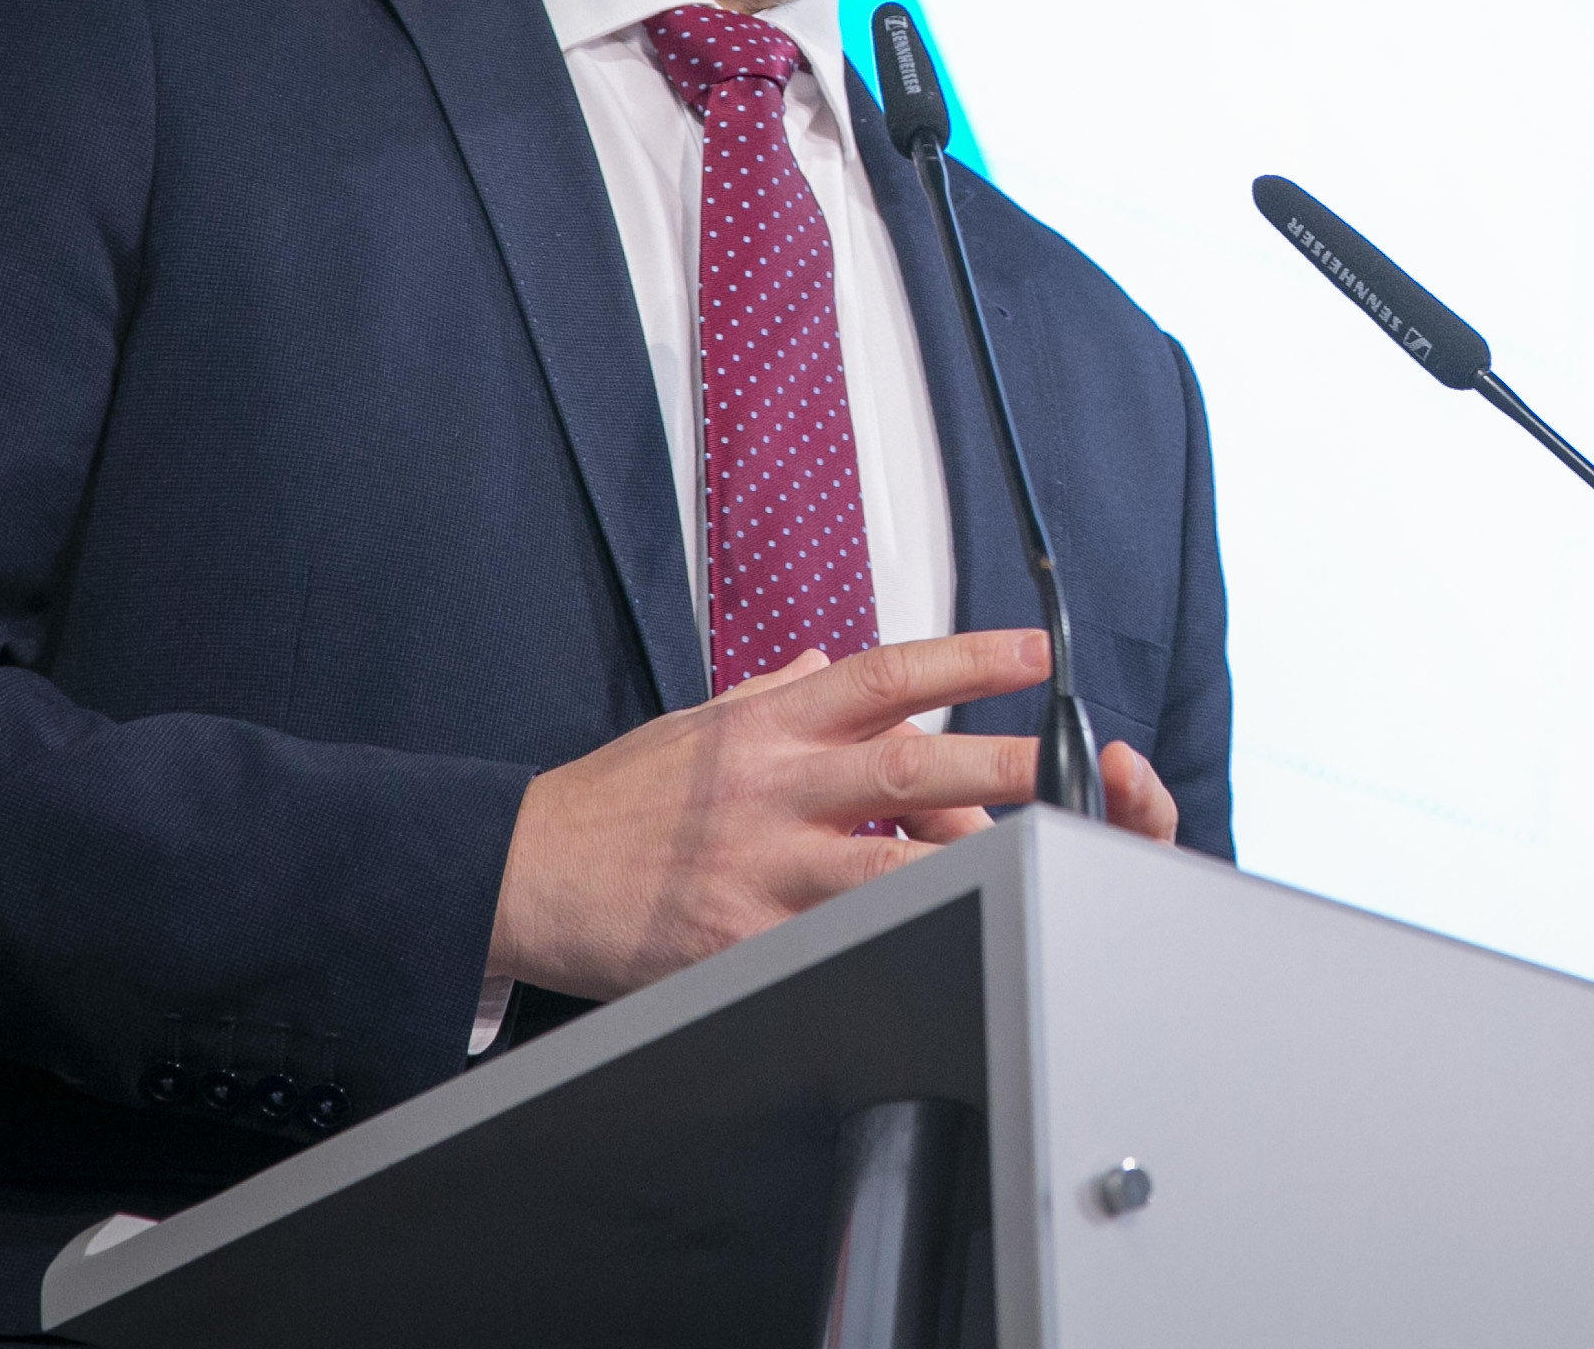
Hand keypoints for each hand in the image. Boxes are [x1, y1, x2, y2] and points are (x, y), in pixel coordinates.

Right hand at [482, 629, 1173, 1001]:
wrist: (521, 871)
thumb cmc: (612, 799)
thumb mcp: (698, 722)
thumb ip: (777, 693)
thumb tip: (841, 661)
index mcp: (766, 727)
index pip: (884, 674)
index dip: (966, 659)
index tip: (1034, 651)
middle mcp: (770, 788)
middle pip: (905, 765)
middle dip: (998, 761)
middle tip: (1072, 757)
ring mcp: (759, 869)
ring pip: (886, 863)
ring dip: (969, 858)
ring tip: (1042, 856)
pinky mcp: (740, 941)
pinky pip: (833, 941)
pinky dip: (892, 938)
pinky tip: (948, 935)